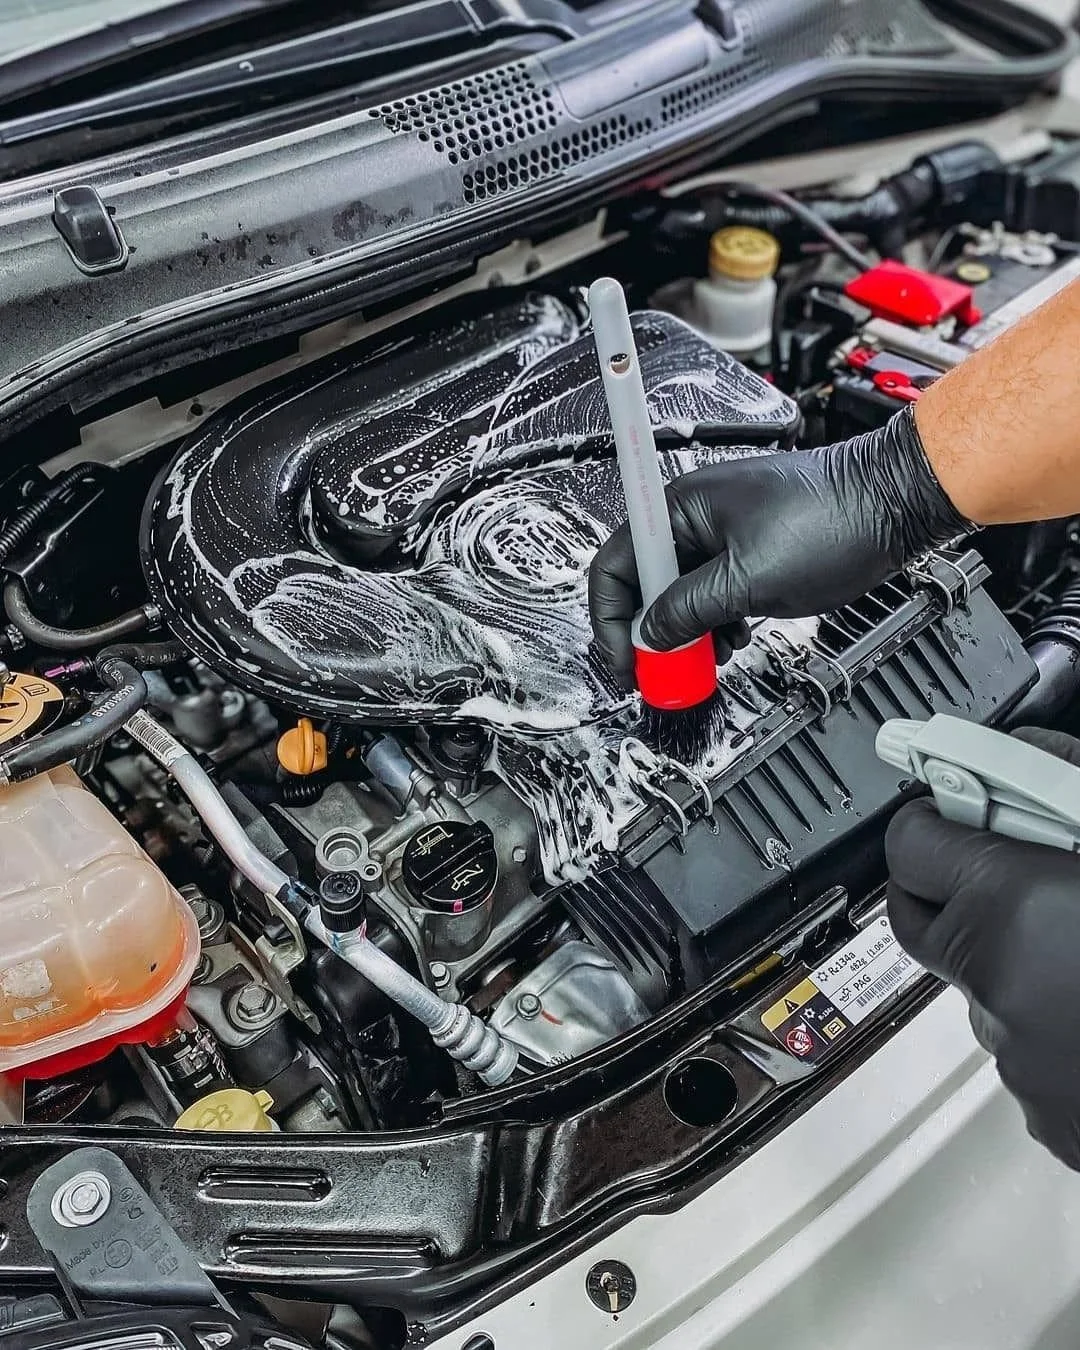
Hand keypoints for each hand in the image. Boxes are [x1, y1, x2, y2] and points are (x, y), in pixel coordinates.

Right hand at [588, 406, 967, 689]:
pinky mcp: (748, 551)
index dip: (612, 621)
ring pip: (680, 594)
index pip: (614, 566)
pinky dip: (716, 621)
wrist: (896, 501)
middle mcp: (694, 517)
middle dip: (653, 633)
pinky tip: (734, 637)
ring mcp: (722, 534)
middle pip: (645, 584)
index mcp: (680, 509)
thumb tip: (651, 638)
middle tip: (665, 674)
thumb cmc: (833, 518)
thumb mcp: (748, 580)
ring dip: (688, 632)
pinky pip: (712, 592)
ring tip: (708, 657)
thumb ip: (689, 611)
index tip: (626, 662)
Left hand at [887, 727, 1079, 1170]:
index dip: (932, 820)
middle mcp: (998, 986)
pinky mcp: (1052, 1118)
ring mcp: (1021, 1062)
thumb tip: (1031, 755)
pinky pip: (1031, 1051)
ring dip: (1021, 962)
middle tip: (1009, 869)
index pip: (907, 845)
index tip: (956, 809)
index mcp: (1012, 906)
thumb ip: (1071, 779)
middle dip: (953, 890)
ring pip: (983, 990)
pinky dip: (1059, 1026)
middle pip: (925, 922)